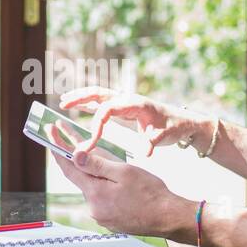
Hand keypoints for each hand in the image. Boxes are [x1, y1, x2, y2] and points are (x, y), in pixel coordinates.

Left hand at [50, 147, 192, 239]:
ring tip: (105, 161)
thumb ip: (98, 164)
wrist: (168, 218)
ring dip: (94, 174)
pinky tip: (115, 181)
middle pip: (79, 177)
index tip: (49, 133)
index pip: (69, 168)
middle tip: (71, 136)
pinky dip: (103, 186)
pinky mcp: (109, 220)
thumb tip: (75, 155)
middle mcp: (93, 207)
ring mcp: (101, 216)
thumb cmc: (151, 193)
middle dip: (76, 158)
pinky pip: (101, 198)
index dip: (57, 149)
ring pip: (92, 188)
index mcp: (95, 193)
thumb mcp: (125, 172)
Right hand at [58, 87, 210, 159]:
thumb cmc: (173, 126)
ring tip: (64, 102)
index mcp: (134, 104)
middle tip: (63, 104)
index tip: (90, 143)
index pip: (107, 109)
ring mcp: (125, 101)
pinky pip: (103, 101)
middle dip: (80, 98)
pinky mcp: (124, 106)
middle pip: (99, 93)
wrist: (183, 121)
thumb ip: (152, 142)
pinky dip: (89, 102)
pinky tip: (78, 105)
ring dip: (81, 97)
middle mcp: (127, 99)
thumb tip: (145, 153)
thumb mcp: (164, 136)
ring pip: (99, 94)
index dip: (96, 124)